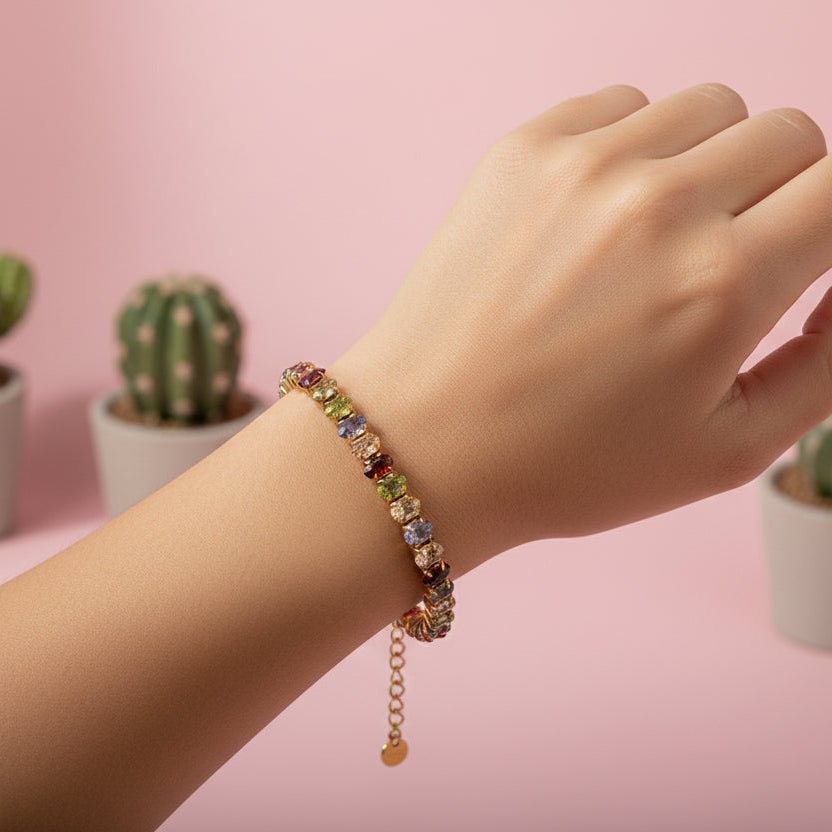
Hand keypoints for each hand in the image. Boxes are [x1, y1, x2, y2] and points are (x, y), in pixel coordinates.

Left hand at [330, 83, 831, 563]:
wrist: (427, 444)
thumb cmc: (567, 464)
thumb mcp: (726, 451)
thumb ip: (826, 368)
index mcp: (723, 283)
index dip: (829, 225)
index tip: (800, 257)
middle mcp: (659, 204)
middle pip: (786, 135)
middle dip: (780, 195)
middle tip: (726, 260)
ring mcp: (582, 166)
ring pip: (708, 109)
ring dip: (708, 165)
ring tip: (658, 241)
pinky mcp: (520, 152)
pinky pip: (622, 108)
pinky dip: (633, 150)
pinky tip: (599, 221)